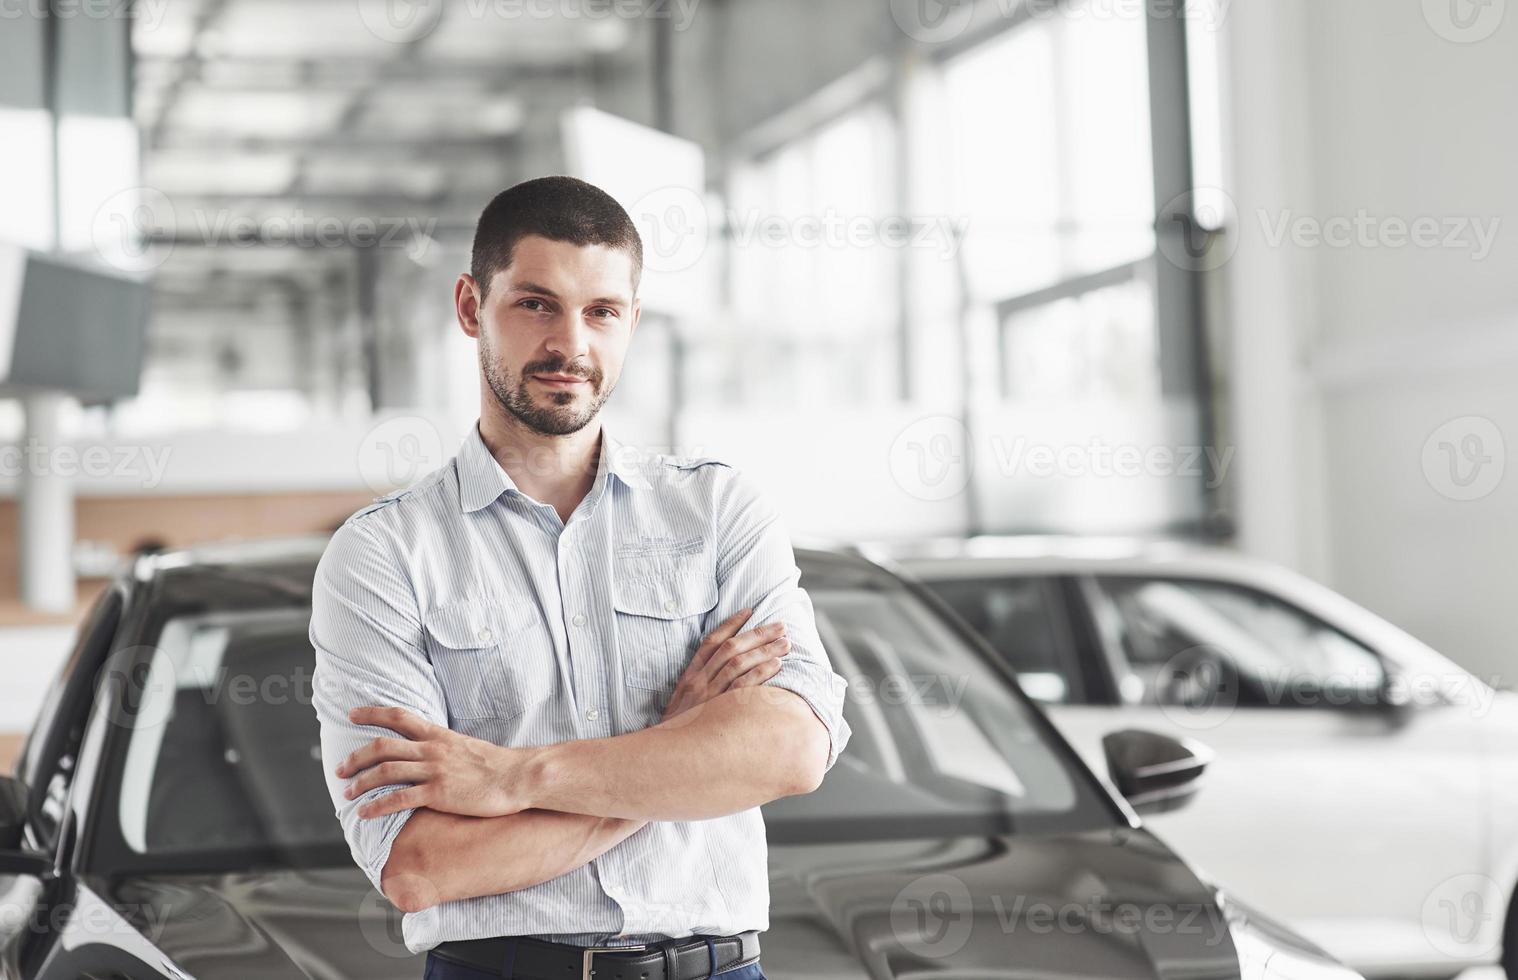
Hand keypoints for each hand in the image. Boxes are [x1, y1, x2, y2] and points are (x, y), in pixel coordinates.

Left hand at [337, 705, 534, 819]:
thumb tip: (430, 753)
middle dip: (356, 756)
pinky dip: (377, 805)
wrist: (517, 777)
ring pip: (386, 771)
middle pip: (382, 746)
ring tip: (347, 793)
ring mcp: (434, 770)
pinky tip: (364, 813)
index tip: (352, 714)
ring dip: (361, 782)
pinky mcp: (439, 793)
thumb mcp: (466, 747)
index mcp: (438, 735)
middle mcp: (432, 749)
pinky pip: (399, 798)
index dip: (372, 713)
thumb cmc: (496, 766)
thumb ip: (444, 748)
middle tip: (340, 768)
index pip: (398, 716)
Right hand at [662, 608, 789, 721]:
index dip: (731, 624)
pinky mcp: (720, 712)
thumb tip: (721, 672)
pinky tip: (777, 665)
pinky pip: (744, 687)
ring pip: (739, 663)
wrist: (666, 757)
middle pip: (731, 648)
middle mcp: (699, 682)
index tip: (750, 611)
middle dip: (758, 634)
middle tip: (780, 626)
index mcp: (689, 676)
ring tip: (786, 643)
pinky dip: (761, 673)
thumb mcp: (682, 704)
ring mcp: (709, 696)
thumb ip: (699, 686)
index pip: (711, 642)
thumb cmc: (679, 732)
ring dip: (765, 650)